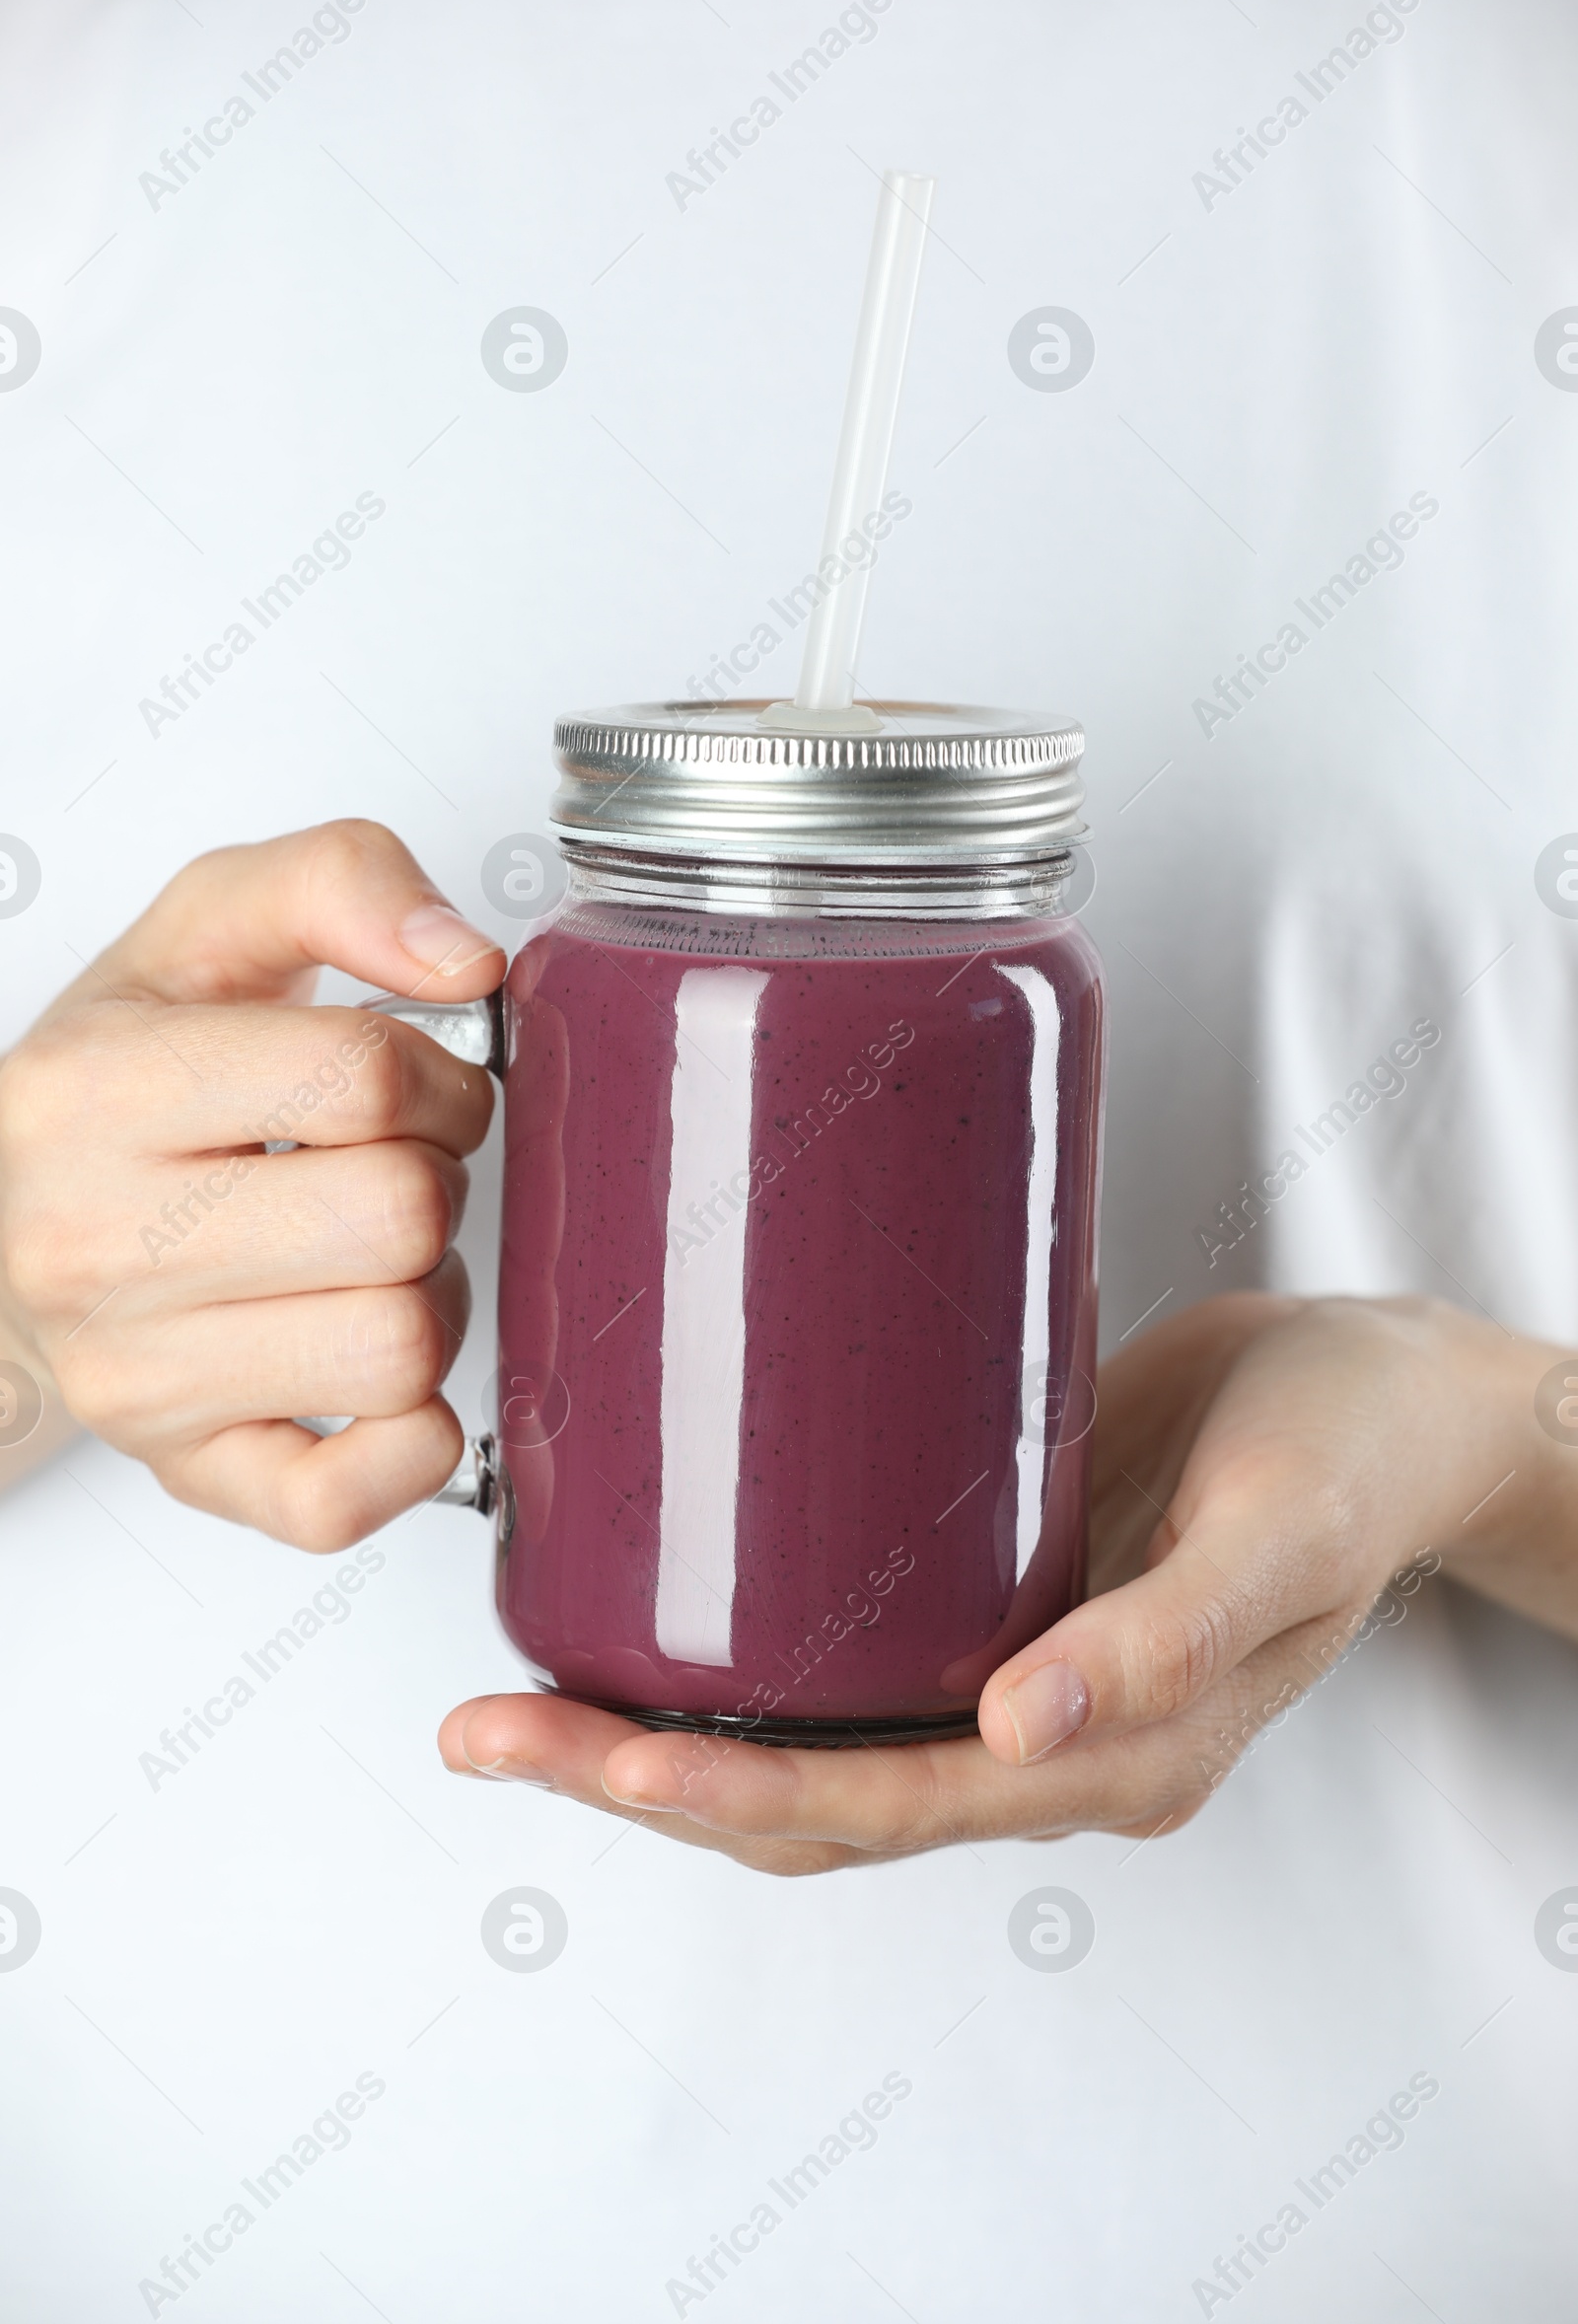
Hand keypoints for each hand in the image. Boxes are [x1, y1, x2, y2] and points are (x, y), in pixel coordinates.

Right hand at [0, 821, 503, 1545]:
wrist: (12, 1220)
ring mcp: (137, 1377)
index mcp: (96, 1094)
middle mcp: (95, 1245)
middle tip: (389, 1170)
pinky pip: (346, 1498)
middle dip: (435, 1181)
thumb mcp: (203, 933)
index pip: (363, 1077)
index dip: (443, 1073)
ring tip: (370, 1260)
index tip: (422, 1084)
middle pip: (399, 1216)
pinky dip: (409, 1443)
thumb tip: (464, 963)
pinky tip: (380, 1376)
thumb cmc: (122, 1086)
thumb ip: (337, 882)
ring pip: (400, 1349)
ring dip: (428, 1296)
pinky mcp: (187, 1471)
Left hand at [439, 1292, 1577, 1871]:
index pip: (880, 1809)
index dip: (725, 1791)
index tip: (589, 1753)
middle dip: (639, 1776)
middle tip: (486, 1727)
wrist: (1393, 1394)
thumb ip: (1163, 1636)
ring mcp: (1005, 1671)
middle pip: (808, 1799)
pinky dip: (734, 1656)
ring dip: (662, 1730)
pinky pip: (844, 1657)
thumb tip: (1015, 1727)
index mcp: (1109, 1760)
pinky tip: (649, 1605)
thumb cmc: (1352, 1452)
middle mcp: (1037, 1738)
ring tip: (521, 1691)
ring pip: (808, 1742)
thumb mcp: (1280, 1537)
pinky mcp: (984, 1589)